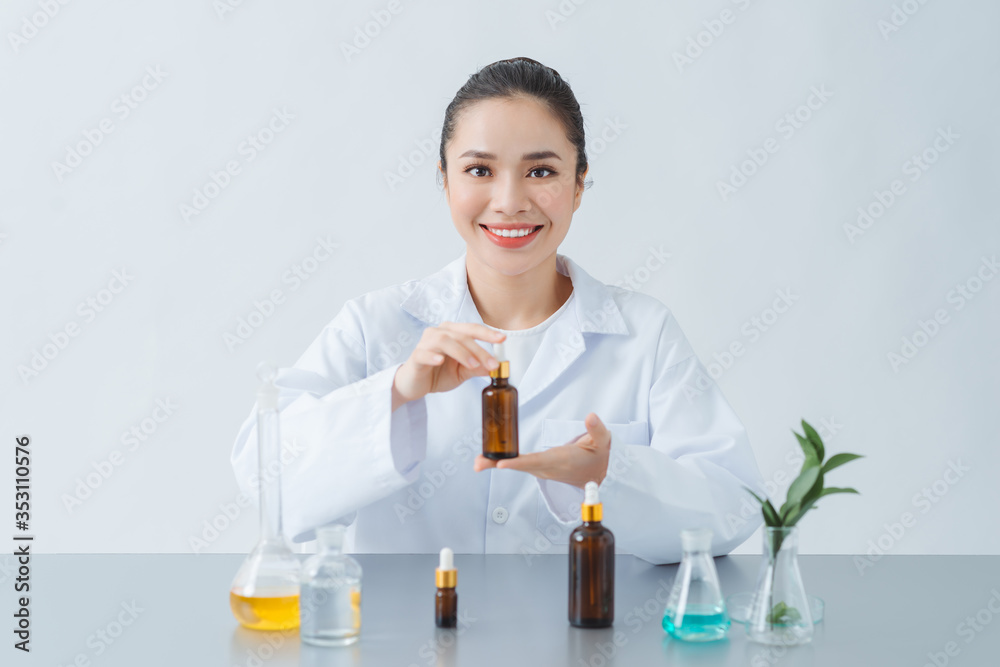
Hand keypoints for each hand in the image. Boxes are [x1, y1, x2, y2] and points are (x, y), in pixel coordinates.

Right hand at [392, 322, 505, 409]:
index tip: (502, 339)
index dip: (487, 333)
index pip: (472, 329)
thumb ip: (477, 368)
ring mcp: (425, 343)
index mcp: (451, 332)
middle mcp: (438, 333)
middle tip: (492, 364)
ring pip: (444, 341)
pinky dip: (433, 356)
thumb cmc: (437, 374)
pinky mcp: (415, 357)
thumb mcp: (462, 372)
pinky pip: (424, 353)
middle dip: (479, 349)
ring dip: (461, 352)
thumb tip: (495, 367)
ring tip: (473, 365)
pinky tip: (441, 361)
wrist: (414, 386)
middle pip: (461, 335)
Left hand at [474, 412, 610, 487]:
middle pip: (520, 466)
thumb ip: (597, 429)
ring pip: (517, 466)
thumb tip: (591, 416)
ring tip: (477, 461)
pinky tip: (489, 459)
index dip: (518, 463)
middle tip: (477, 463)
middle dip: (497, 464)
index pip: (537, 462)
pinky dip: (504, 461)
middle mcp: (548, 468)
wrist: (600, 475)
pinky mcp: (540, 467)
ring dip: (496, 464)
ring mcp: (543, 469)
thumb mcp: (603, 443)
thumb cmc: (600, 457)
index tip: (501, 464)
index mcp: (561, 461)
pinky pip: (520, 464)